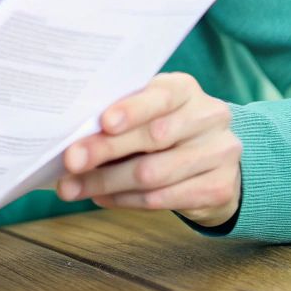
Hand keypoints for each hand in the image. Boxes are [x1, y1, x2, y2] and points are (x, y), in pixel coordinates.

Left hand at [56, 72, 241, 228]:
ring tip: (74, 187)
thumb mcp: (145, 113)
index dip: (133, 109)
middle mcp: (209, 117)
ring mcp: (220, 154)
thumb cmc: (161, 129)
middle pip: (154, 136)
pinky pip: (162, 198)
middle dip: (106, 150)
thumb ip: (118, 118)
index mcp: (186, 89)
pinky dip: (125, 200)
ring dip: (107, 183)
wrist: (210, 162)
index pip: (161, 96)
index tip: (104, 122)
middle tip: (71, 161)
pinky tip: (102, 197)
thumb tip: (73, 137)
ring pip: (154, 173)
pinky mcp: (220, 188)